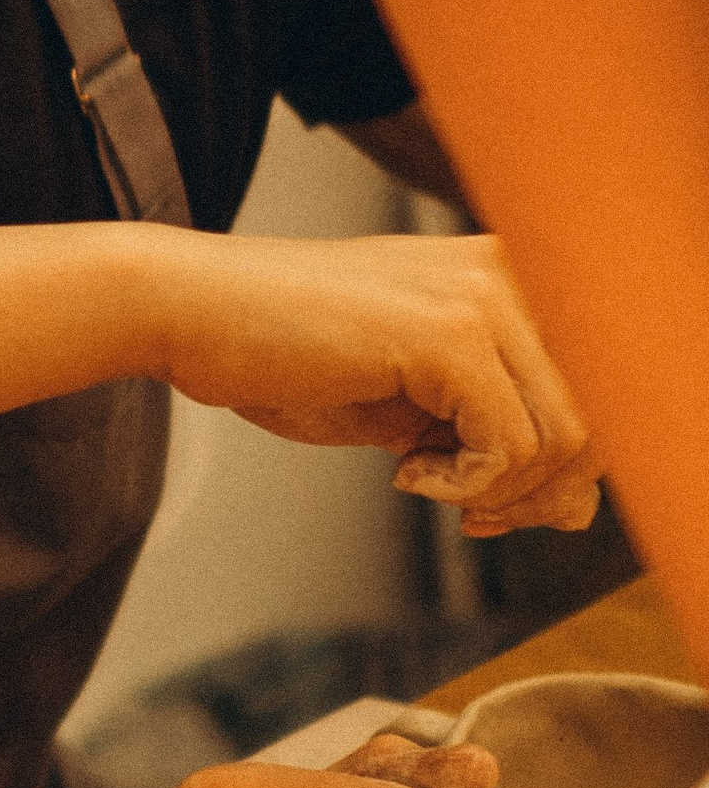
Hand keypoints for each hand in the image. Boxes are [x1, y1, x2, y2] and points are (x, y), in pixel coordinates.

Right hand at [152, 230, 600, 536]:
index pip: (598, 393)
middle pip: (599, 420)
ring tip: (423, 482)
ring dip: (499, 492)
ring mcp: (482, 298)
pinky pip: (509, 447)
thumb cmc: (284, 353)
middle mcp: (509, 273)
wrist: (188, 311)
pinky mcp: (447, 336)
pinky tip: (401, 473)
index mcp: (507, 275)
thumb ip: (494, 441)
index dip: (558, 470)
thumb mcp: (412, 408)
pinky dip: (463, 485)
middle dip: (538, 493)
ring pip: (565, 440)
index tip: (490, 503)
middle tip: (469, 514)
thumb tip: (577, 509)